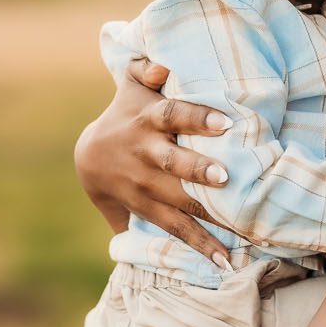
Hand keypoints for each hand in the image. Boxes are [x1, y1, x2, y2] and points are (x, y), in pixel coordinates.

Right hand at [74, 56, 239, 268]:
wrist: (89, 157)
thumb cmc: (127, 113)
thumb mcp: (132, 86)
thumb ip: (147, 70)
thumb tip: (161, 65)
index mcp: (147, 120)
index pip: (173, 115)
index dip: (197, 118)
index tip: (225, 122)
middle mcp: (146, 154)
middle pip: (173, 163)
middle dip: (198, 171)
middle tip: (225, 176)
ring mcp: (145, 186)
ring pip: (177, 202)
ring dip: (206, 219)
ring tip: (236, 233)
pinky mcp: (147, 211)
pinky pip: (175, 229)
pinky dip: (200, 245)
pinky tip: (225, 261)